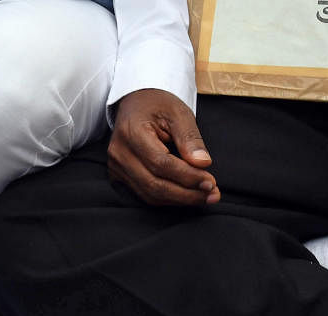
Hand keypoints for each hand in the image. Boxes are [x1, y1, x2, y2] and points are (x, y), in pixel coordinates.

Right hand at [108, 88, 219, 206]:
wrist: (135, 104)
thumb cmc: (157, 105)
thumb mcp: (179, 113)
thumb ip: (190, 139)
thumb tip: (203, 163)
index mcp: (131, 133)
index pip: (161, 163)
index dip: (187, 176)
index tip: (210, 182)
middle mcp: (119, 153)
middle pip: (153, 184)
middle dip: (185, 194)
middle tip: (211, 195)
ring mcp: (116, 167)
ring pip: (149, 194)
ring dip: (178, 199)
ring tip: (203, 197)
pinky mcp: (119, 176)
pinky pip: (144, 193)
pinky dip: (167, 198)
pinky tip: (186, 195)